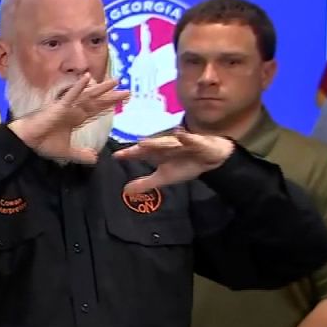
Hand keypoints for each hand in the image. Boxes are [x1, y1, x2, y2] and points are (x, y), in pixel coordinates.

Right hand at [7, 75, 129, 163]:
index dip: (108, 105)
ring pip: (88, 95)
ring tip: (116, 81)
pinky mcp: (59, 106)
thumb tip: (95, 158)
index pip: (95, 110)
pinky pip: (71, 95)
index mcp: (74, 118)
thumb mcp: (66, 151)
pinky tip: (87, 78)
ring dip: (101, 88)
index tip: (121, 100)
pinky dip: (79, 87)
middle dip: (111, 97)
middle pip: (96, 101)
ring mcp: (67, 107)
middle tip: (127, 91)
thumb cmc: (42, 142)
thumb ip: (81, 154)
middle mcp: (73, 110)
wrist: (26, 140)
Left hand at [112, 129, 234, 195]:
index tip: (116, 156)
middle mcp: (166, 145)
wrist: (210, 158)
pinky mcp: (197, 142)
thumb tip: (125, 191)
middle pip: (153, 146)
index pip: (140, 153)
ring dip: (160, 142)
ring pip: (170, 142)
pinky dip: (187, 138)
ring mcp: (181, 142)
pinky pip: (192, 140)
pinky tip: (182, 135)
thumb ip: (145, 183)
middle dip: (143, 146)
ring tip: (149, 142)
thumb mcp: (164, 177)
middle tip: (136, 146)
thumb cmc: (184, 165)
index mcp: (157, 153)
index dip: (129, 154)